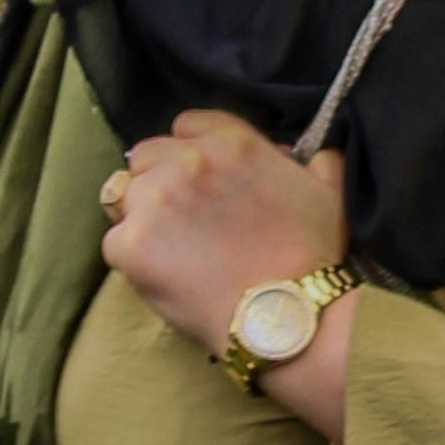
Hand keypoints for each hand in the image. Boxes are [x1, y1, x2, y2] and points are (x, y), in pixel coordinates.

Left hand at [101, 110, 351, 372]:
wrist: (289, 318)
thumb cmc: (312, 258)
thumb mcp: (329, 193)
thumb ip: (315, 160)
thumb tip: (307, 154)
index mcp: (230, 141)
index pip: (184, 126)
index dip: (192, 153)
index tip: (202, 182)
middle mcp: (185, 161)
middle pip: (147, 156)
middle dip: (160, 179)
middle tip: (183, 219)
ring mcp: (152, 202)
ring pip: (123, 195)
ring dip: (141, 215)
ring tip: (170, 249)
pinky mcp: (129, 245)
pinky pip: (115, 242)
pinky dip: (133, 258)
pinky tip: (163, 276)